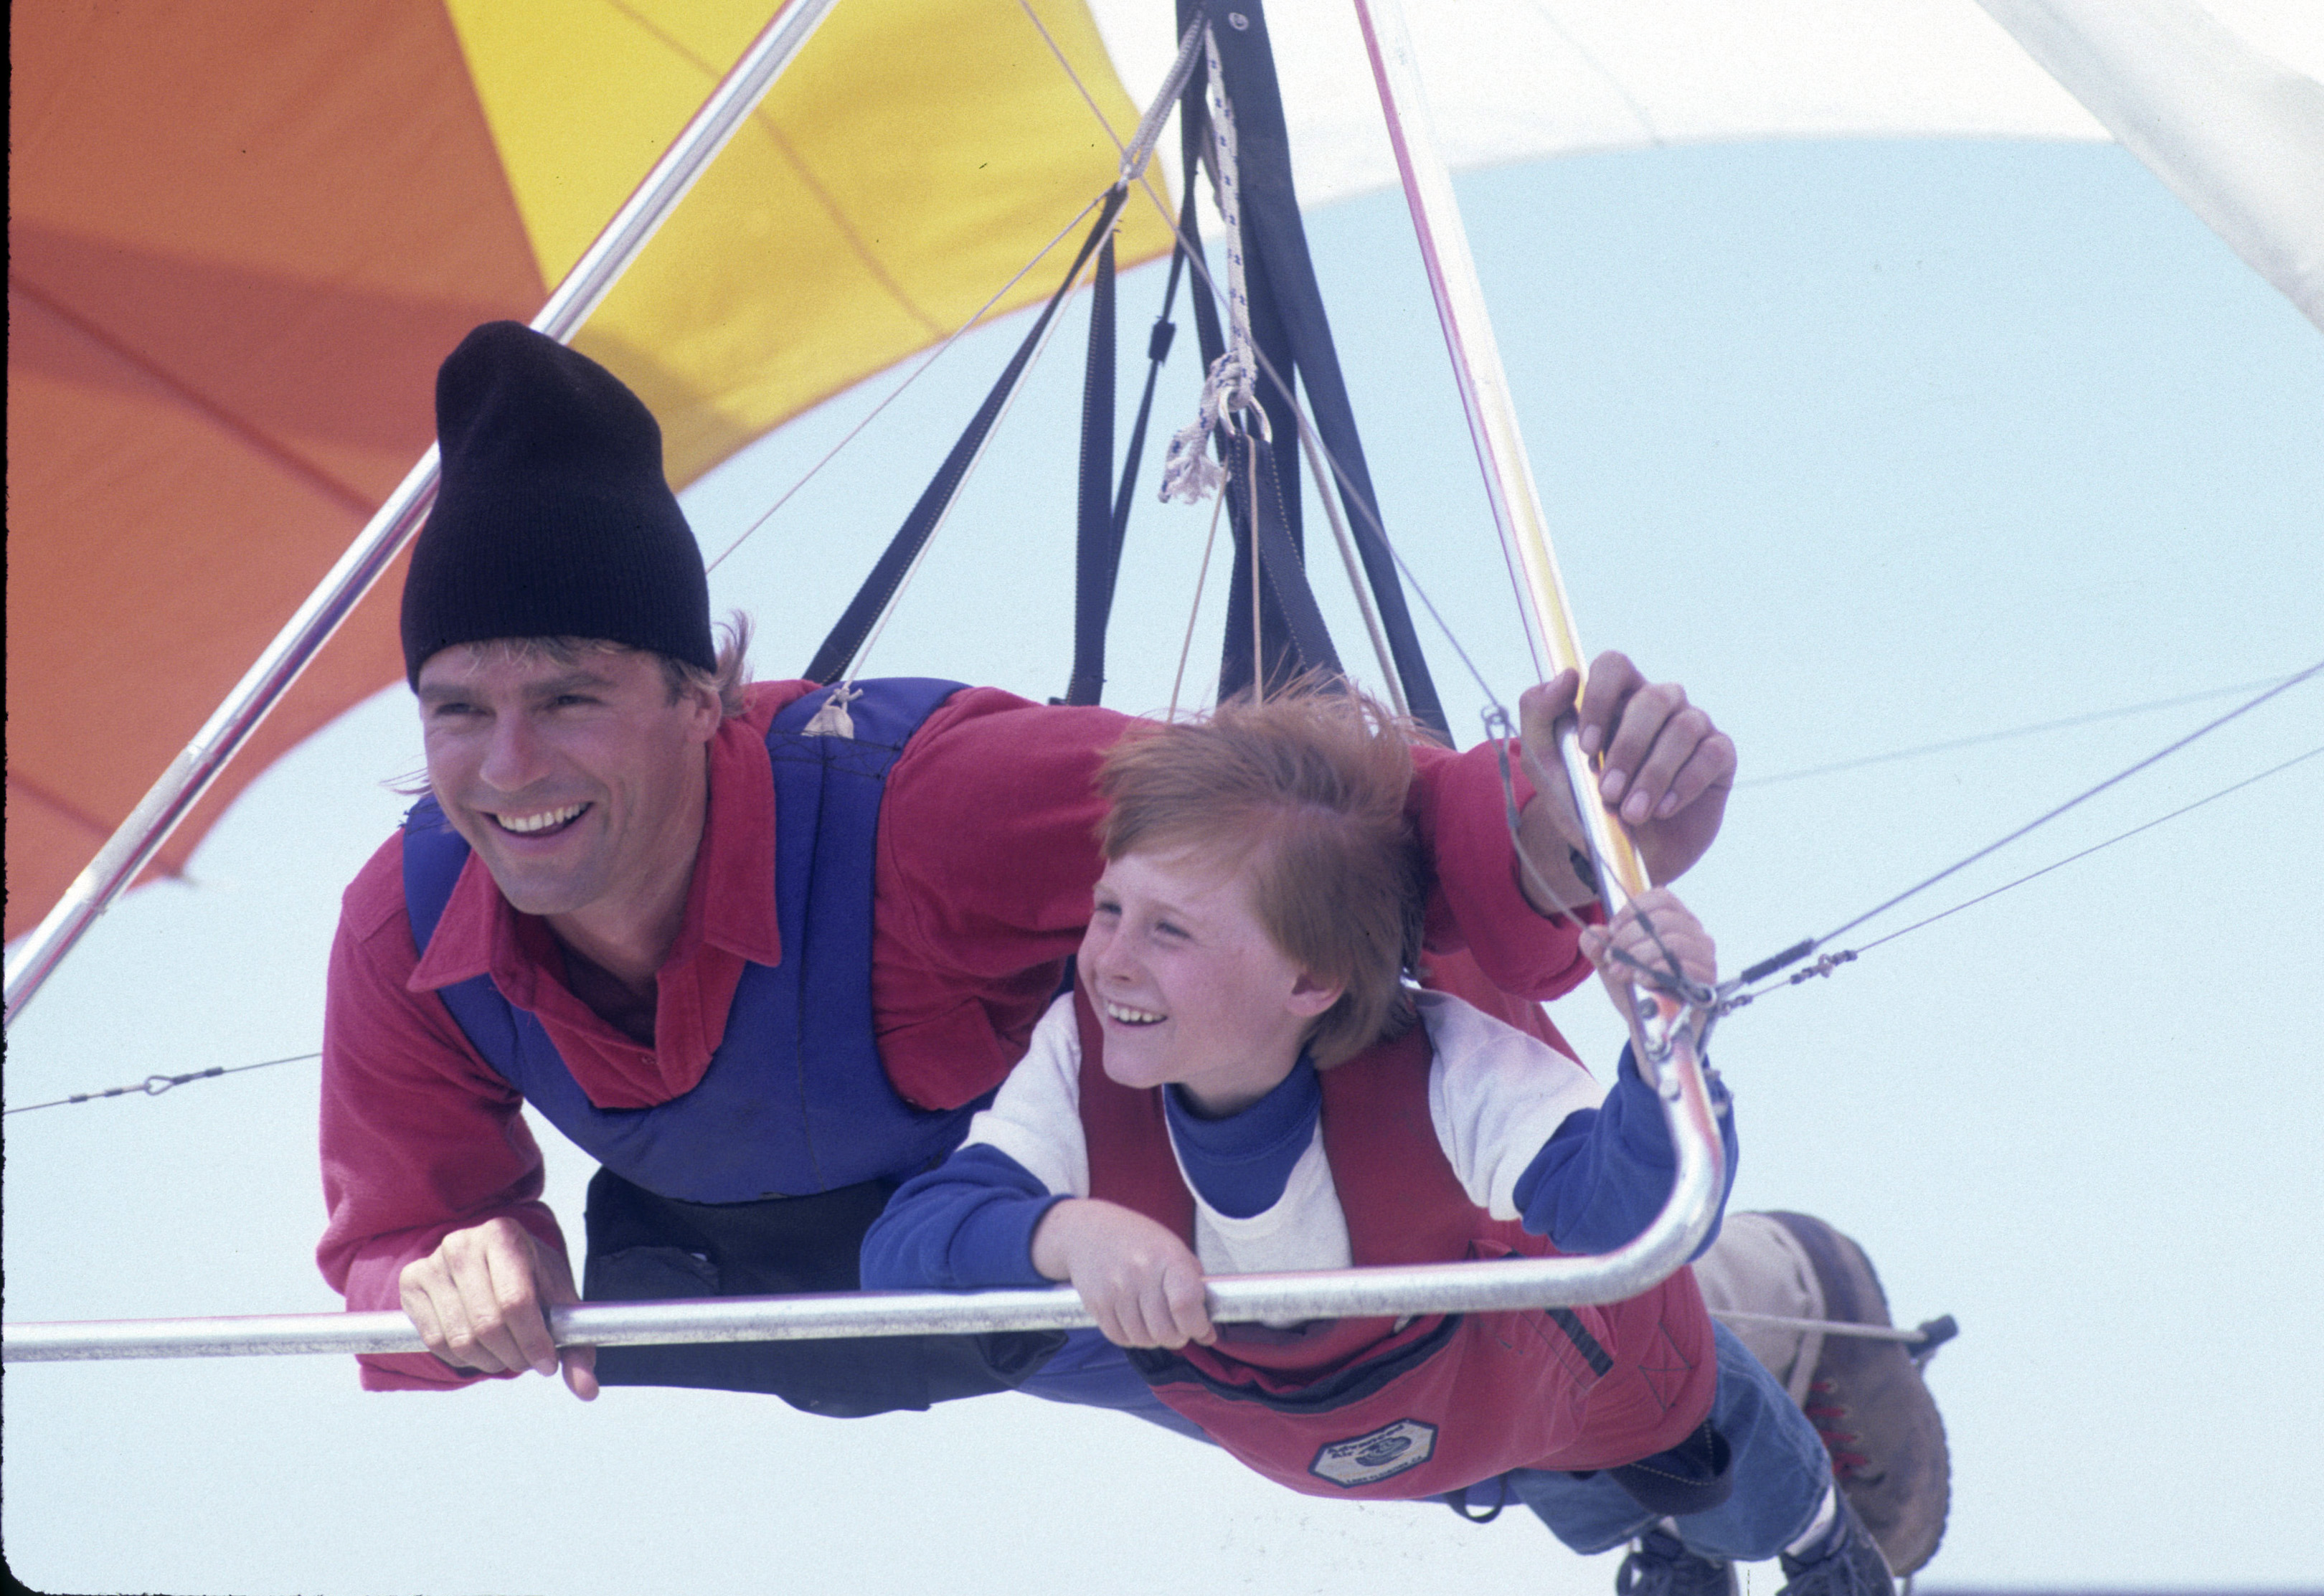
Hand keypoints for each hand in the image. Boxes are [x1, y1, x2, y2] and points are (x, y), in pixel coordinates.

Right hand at [398, 1216, 598, 1399]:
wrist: (489, 1258)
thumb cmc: (529, 1277)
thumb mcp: (557, 1299)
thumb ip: (576, 1343)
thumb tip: (587, 1391)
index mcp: (504, 1235)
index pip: (516, 1301)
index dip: (533, 1341)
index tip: (548, 1363)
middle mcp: (463, 1244)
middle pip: (488, 1324)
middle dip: (514, 1355)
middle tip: (528, 1361)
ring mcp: (432, 1263)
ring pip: (461, 1339)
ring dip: (490, 1361)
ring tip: (507, 1354)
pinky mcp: (411, 1284)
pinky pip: (436, 1342)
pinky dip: (463, 1359)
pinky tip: (480, 1349)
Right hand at [1031, 1199, 1214, 1349]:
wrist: (1088, 1230)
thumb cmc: (1140, 1242)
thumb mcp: (1174, 1251)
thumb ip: (1195, 1291)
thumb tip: (1208, 1335)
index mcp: (1167, 1257)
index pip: (1185, 1304)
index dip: (1197, 1325)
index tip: (1200, 1327)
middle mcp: (1139, 1273)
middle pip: (1165, 1331)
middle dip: (1177, 1336)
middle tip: (1176, 1325)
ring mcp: (1114, 1289)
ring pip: (1143, 1339)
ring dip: (1153, 1338)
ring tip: (1154, 1319)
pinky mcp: (1096, 1303)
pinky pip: (1120, 1338)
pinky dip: (1131, 1336)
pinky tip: (1134, 1319)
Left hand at [1518, 651, 1735, 886]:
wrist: (1616, 853)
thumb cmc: (1581, 799)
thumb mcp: (1544, 763)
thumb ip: (1538, 714)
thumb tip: (1566, 676)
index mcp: (1616, 696)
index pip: (1613, 666)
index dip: (1600, 699)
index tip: (1586, 747)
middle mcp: (1658, 703)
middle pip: (1653, 698)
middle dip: (1628, 749)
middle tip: (1608, 793)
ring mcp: (1693, 725)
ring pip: (1684, 728)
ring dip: (1654, 775)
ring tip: (1632, 813)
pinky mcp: (1719, 756)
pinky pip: (1712, 754)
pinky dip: (1685, 784)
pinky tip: (1663, 809)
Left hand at [1581, 888, 1716, 1011]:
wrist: (1651, 1026)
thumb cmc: (1637, 988)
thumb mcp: (1613, 965)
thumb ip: (1600, 948)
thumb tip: (1591, 935)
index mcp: (1675, 920)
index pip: (1662, 898)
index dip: (1634, 909)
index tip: (1613, 929)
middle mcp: (1694, 933)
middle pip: (1664, 919)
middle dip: (1630, 937)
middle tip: (1612, 957)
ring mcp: (1704, 956)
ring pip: (1674, 942)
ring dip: (1640, 956)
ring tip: (1622, 971)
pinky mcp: (1707, 980)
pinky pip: (1685, 967)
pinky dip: (1657, 971)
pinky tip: (1641, 979)